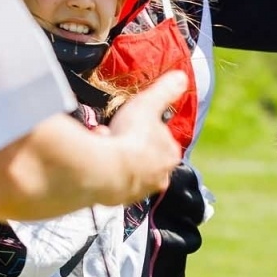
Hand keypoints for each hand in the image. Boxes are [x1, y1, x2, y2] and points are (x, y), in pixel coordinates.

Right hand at [106, 70, 186, 202]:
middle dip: (128, 144)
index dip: (146, 130)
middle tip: (114, 133)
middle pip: (144, 157)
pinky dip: (103, 170)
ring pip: (127, 169)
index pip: (163, 140)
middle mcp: (159, 178)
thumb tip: (181, 77)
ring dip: (114, 155)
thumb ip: (165, 92)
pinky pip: (111, 182)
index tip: (132, 124)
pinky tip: (95, 160)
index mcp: (171, 156)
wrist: (106, 170)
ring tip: (102, 143)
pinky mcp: (118, 200)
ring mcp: (139, 191)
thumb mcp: (148, 105)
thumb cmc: (131, 137)